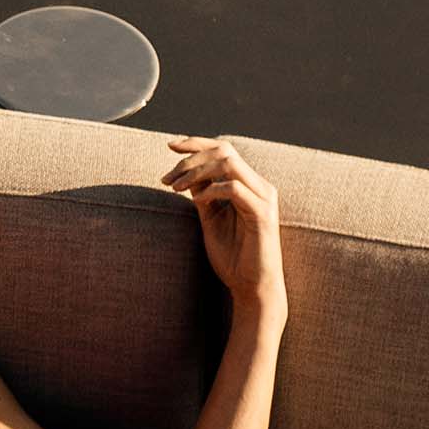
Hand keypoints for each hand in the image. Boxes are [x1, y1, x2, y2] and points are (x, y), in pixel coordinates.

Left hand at [163, 137, 285, 315]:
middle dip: (190, 159)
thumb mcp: (210, 219)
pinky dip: (211, 189)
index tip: (170, 145)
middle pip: (224, 151)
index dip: (197, 143)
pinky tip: (196, 200)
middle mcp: (259, 185)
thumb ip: (202, 194)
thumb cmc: (232, 255)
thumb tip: (186, 174)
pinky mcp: (262, 214)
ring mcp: (263, 198)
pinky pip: (234, 188)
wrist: (251, 285)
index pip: (224, 151)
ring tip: (174, 188)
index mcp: (247, 184)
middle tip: (166, 179)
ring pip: (229, 164)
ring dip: (196, 172)